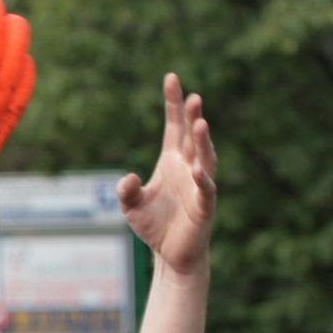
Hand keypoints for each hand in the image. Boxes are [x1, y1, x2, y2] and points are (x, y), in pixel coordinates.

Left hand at [118, 73, 216, 276]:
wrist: (170, 254)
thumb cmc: (154, 225)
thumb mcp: (130, 207)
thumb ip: (126, 191)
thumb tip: (127, 178)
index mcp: (171, 160)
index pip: (173, 126)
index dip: (173, 103)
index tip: (171, 78)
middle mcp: (188, 167)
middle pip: (192, 136)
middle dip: (192, 117)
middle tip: (193, 97)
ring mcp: (199, 184)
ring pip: (205, 157)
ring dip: (203, 140)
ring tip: (201, 123)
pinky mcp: (205, 206)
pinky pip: (206, 189)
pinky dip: (203, 179)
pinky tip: (198, 169)